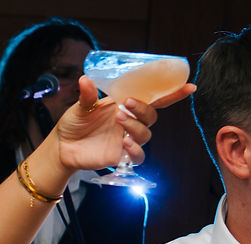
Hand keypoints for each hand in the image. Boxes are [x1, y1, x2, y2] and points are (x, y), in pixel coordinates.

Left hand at [55, 76, 194, 171]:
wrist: (61, 147)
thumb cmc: (74, 124)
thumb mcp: (81, 107)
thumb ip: (87, 95)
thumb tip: (85, 79)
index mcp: (126, 106)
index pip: (154, 100)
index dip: (173, 94)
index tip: (189, 86)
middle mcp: (130, 123)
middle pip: (152, 116)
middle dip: (143, 109)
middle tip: (126, 104)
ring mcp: (127, 139)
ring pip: (146, 134)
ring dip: (136, 126)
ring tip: (118, 120)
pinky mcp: (120, 156)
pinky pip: (138, 156)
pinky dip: (134, 149)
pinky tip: (123, 142)